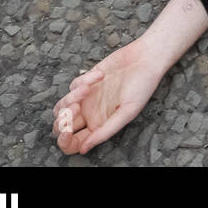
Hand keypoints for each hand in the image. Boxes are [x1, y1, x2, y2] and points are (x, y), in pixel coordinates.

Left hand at [54, 37, 163, 154]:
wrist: (145, 59)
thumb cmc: (143, 85)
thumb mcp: (128, 112)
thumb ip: (106, 131)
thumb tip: (84, 149)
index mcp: (100, 125)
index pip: (74, 142)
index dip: (65, 141)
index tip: (67, 132)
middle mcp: (91, 113)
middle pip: (63, 126)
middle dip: (62, 121)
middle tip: (75, 109)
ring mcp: (86, 98)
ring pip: (62, 107)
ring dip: (69, 100)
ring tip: (87, 90)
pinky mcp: (85, 80)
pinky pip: (72, 85)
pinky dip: (83, 80)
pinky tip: (101, 75)